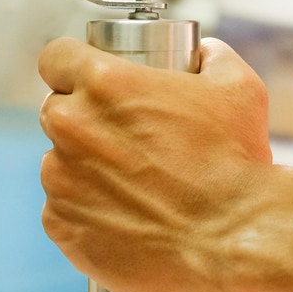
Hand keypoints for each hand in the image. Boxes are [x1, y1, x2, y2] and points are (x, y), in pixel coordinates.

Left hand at [38, 37, 270, 291]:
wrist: (235, 239)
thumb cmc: (235, 160)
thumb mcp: (236, 87)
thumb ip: (212, 55)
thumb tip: (202, 52)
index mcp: (101, 82)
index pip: (56, 57)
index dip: (70, 64)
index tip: (86, 79)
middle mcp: (71, 125)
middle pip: (57, 108)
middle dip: (82, 116)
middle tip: (122, 135)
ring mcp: (60, 178)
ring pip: (58, 160)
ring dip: (83, 165)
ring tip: (128, 181)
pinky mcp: (61, 225)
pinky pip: (61, 207)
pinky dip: (83, 209)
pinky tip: (121, 214)